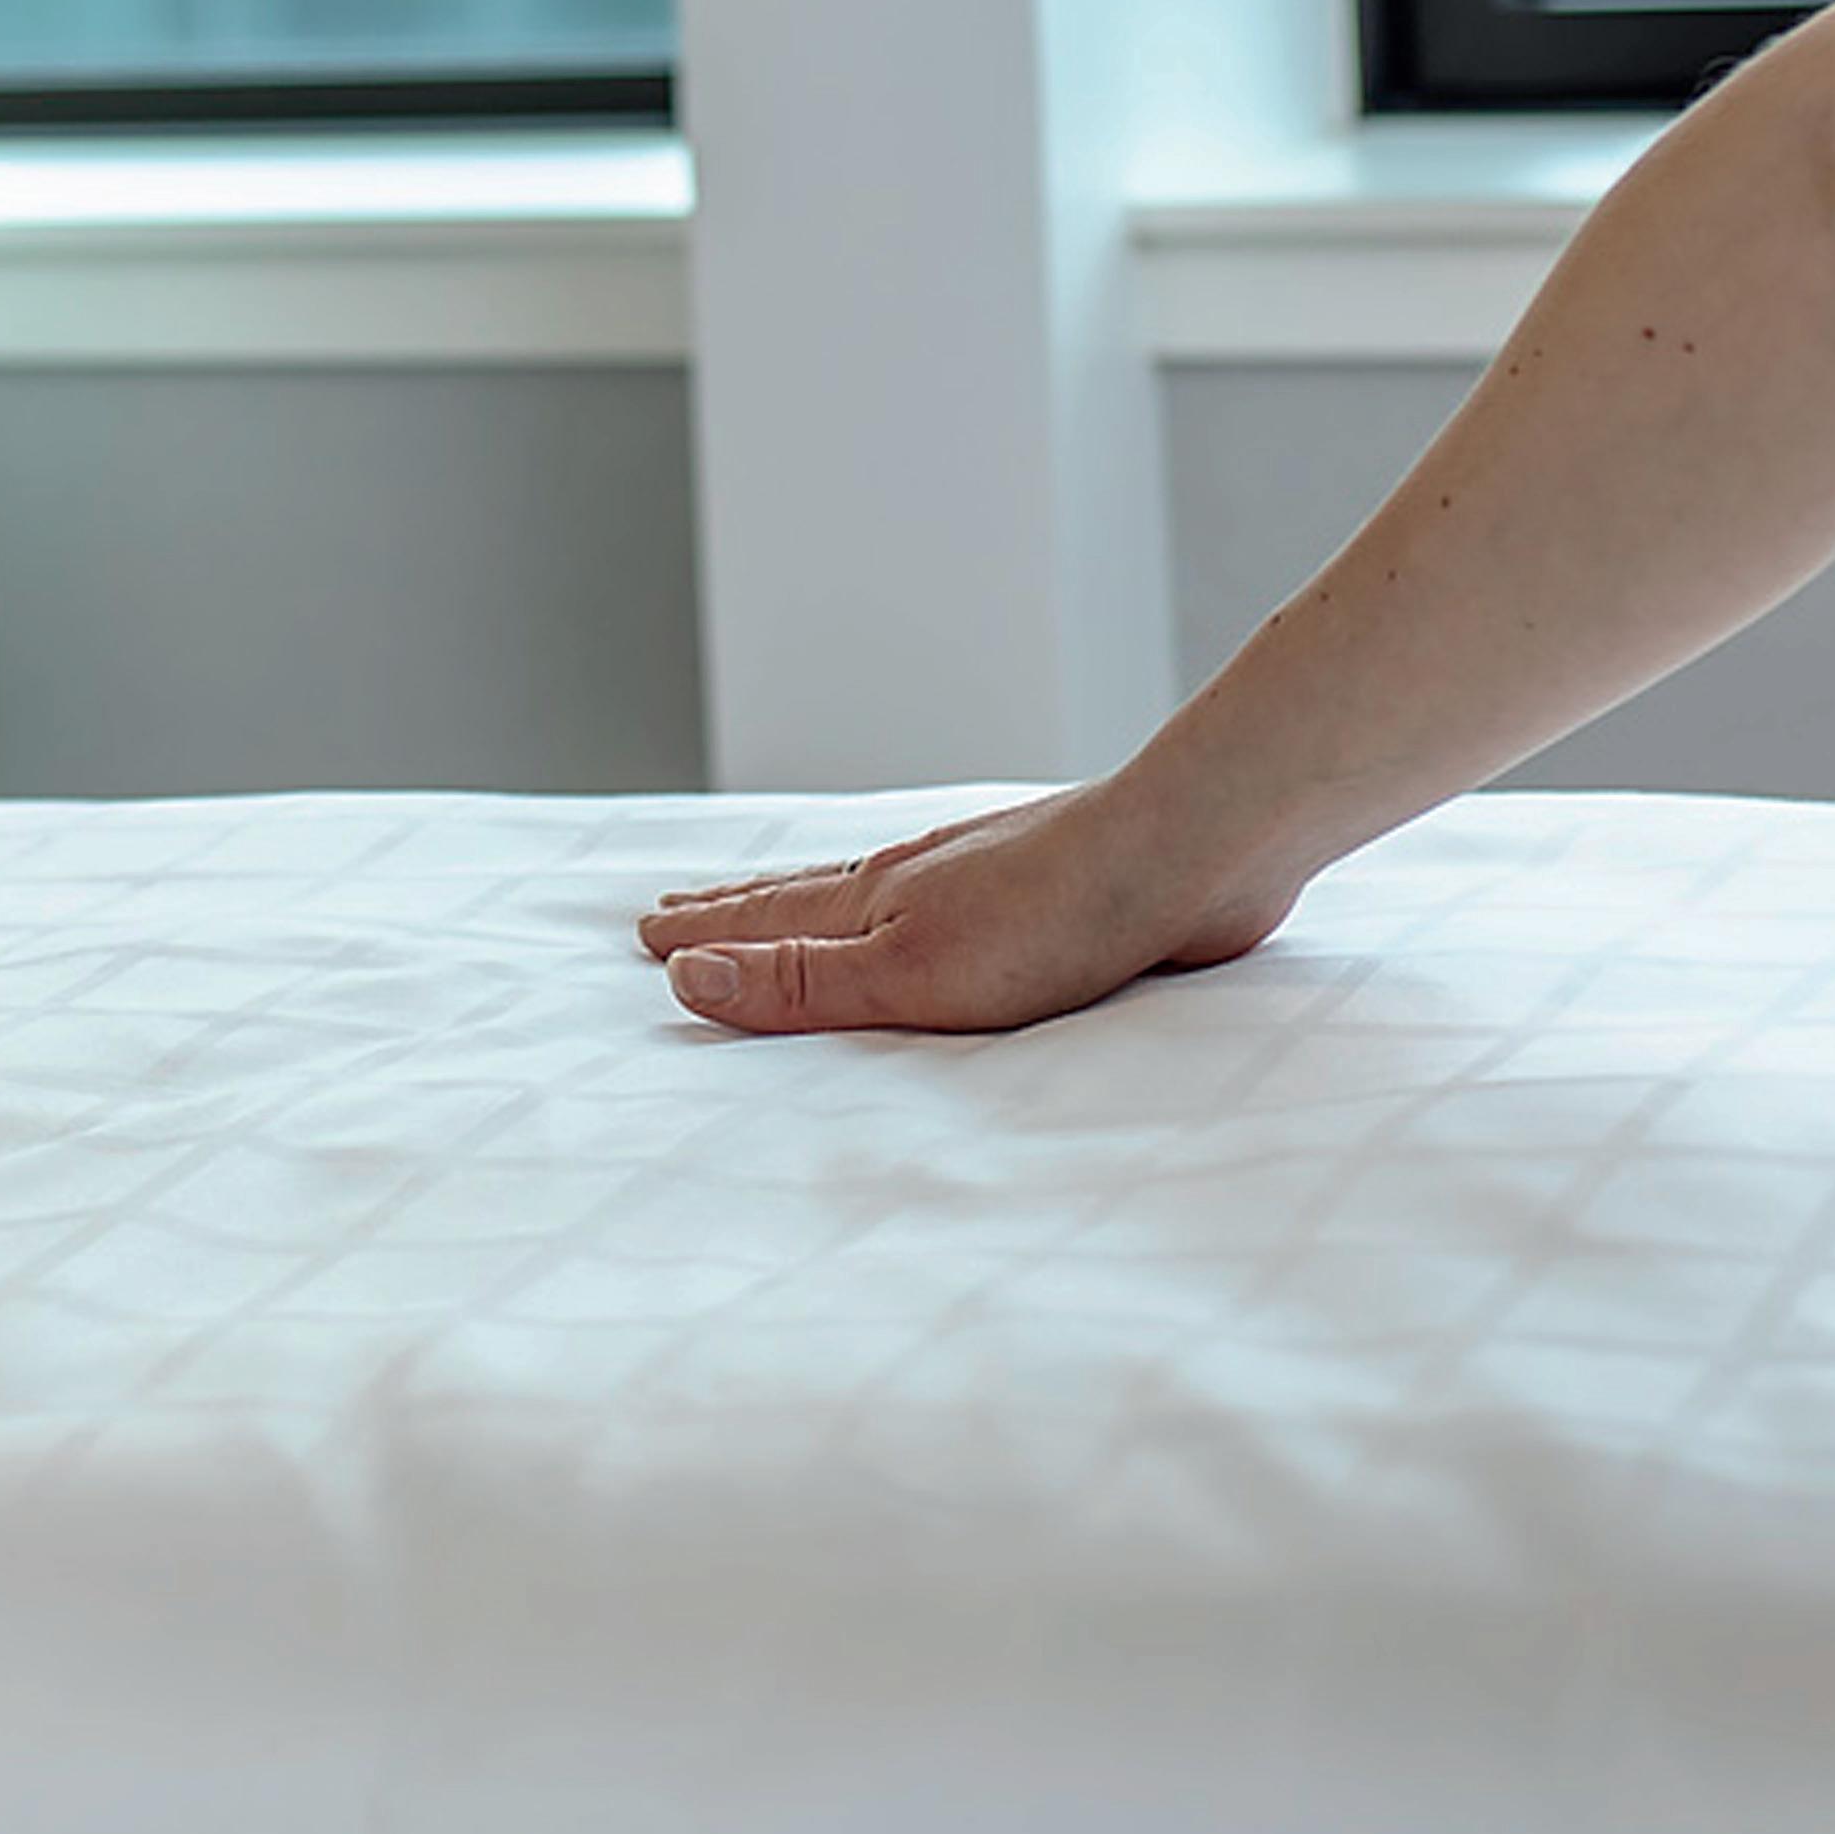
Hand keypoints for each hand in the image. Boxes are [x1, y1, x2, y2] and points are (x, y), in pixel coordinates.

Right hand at [635, 781, 1299, 1038]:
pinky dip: (899, 908)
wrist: (1188, 852)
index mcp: (875, 901)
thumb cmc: (1055, 919)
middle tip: (679, 905)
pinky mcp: (1047, 898)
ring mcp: (979, 878)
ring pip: (871, 893)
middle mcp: (917, 878)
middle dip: (738, 909)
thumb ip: (800, 982)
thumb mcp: (907, 973)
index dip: (706, 934)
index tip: (646, 932)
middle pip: (804, 896)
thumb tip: (684, 979)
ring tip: (784, 901)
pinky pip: (939, 905)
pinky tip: (927, 908)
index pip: (765, 920)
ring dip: (811, 904)